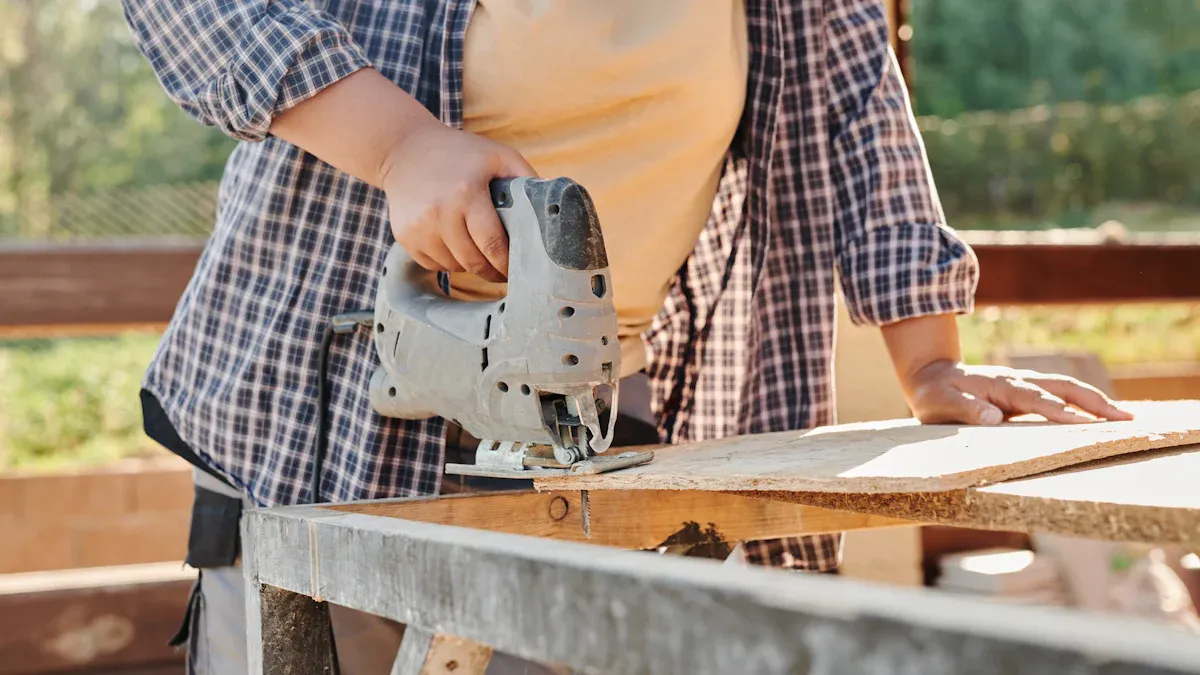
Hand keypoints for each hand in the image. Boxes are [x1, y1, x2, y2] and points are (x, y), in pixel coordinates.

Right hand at [380, 122, 536, 281]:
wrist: (405, 148)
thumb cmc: (460, 152)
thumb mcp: (497, 155)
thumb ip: (526, 179)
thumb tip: (551, 209)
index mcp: (466, 193)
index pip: (492, 245)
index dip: (507, 264)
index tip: (518, 271)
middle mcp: (439, 213)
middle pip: (473, 262)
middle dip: (492, 272)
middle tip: (504, 272)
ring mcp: (418, 227)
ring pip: (453, 266)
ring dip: (469, 265)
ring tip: (478, 252)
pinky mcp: (404, 236)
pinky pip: (433, 264)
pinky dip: (447, 261)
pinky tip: (454, 244)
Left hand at [903, 359, 1134, 425]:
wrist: (932, 376)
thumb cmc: (935, 394)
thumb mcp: (938, 404)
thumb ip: (963, 409)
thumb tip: (991, 416)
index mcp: (998, 385)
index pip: (1033, 399)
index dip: (1056, 410)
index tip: (1079, 423)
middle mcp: (1017, 382)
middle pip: (1062, 387)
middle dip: (1093, 402)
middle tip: (1124, 418)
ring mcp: (1025, 386)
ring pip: (1067, 389)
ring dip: (1096, 401)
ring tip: (1126, 417)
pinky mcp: (1027, 394)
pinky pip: (1061, 396)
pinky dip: (1084, 403)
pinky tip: (1102, 416)